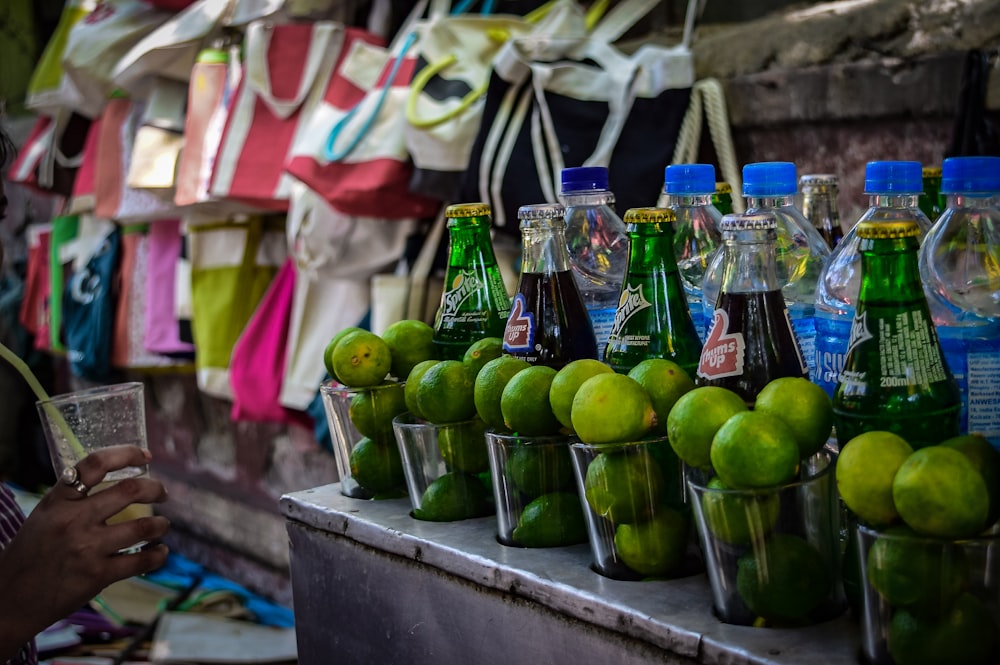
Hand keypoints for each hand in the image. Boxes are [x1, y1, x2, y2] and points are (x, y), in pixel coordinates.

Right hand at [0, 445, 169, 659]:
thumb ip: (73, 500)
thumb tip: (116, 486)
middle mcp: (74, 520)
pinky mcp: (98, 575)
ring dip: (160, 524)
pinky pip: (141, 561)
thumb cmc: (29, 556)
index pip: (96, 464)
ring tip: (161, 525)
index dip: (127, 454)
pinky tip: (160, 552)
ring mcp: (87, 548)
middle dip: (155, 489)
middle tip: (162, 493)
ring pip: (143, 526)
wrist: (8, 600)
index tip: (146, 456)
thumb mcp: (43, 516)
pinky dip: (158, 555)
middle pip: (130, 491)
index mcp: (57, 501)